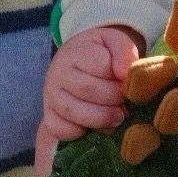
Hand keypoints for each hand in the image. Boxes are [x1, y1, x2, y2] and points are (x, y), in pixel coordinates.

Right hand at [41, 26, 141, 141]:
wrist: (77, 64)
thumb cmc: (100, 55)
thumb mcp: (114, 43)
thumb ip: (124, 52)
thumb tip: (126, 73)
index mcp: (75, 52)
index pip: (101, 65)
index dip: (121, 77)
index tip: (128, 81)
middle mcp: (57, 73)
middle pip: (88, 89)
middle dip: (114, 98)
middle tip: (125, 100)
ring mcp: (50, 96)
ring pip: (74, 112)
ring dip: (102, 118)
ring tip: (117, 115)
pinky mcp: (49, 116)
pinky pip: (61, 130)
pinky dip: (81, 133)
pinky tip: (95, 126)